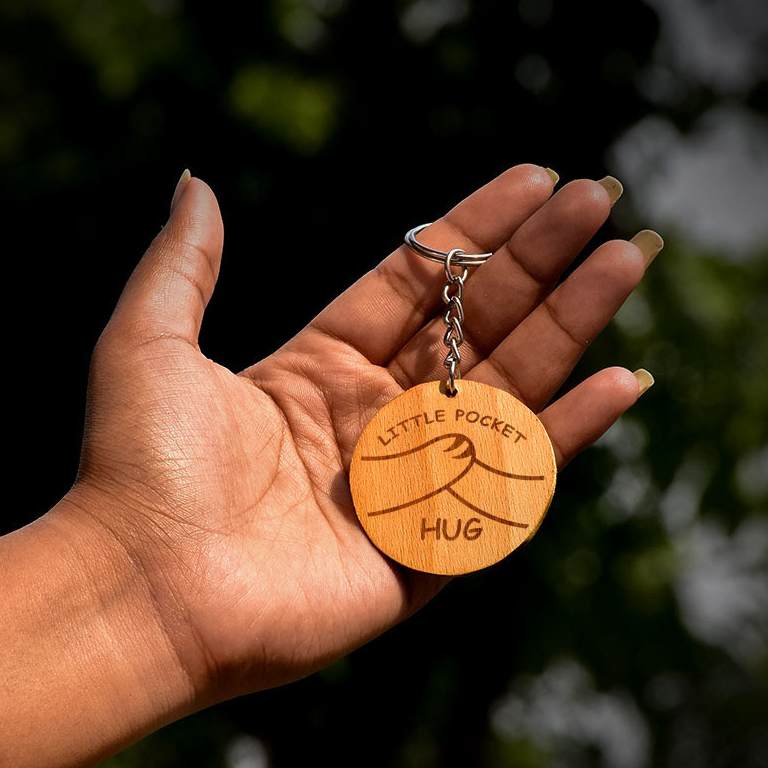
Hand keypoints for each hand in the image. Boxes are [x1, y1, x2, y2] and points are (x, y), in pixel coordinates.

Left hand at [62, 164, 656, 712]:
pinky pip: (512, 480)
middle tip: (603, 200)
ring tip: (628, 260)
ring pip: (509, 388)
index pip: (415, 284)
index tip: (535, 179)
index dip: (475, 231)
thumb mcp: (148, 341)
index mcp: (316, 370)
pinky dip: (569, 433)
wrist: (143, 588)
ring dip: (572, 325)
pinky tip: (622, 380)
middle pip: (475, 326)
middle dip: (541, 263)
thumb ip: (185, 263)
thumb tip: (194, 179)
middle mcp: (371, 421)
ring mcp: (408, 482)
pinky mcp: (432, 548)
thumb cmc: (138, 468)